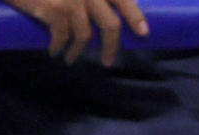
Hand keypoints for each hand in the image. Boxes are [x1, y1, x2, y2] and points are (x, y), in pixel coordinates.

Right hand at [9, 0, 148, 65]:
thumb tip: (101, 15)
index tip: (143, 33)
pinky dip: (59, 48)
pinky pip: (63, 38)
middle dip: (111, 47)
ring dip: (78, 52)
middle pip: (110, 25)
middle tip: (108, 61)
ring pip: (85, 36)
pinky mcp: (55, 9)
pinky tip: (55, 51)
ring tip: (71, 59)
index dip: (135, 16)